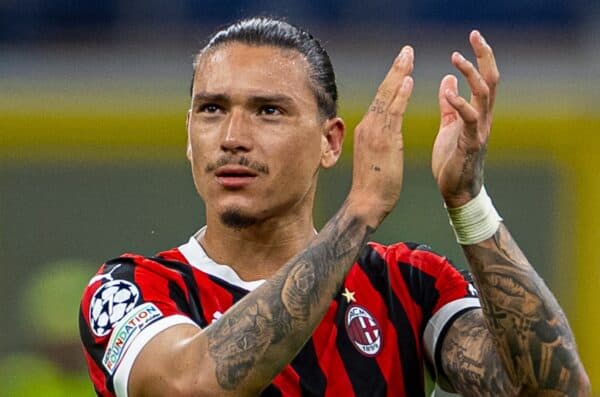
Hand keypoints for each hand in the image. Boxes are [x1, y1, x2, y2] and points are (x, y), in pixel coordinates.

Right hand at [349, 46, 413, 225]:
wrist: (365, 204)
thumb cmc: (372, 186)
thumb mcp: (375, 157)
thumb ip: (379, 140)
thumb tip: (384, 133)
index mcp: (367, 130)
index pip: (381, 99)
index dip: (392, 80)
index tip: (402, 65)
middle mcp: (368, 127)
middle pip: (383, 92)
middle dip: (396, 69)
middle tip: (407, 50)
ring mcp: (375, 133)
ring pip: (387, 97)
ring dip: (399, 74)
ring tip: (409, 56)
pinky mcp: (384, 141)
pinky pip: (393, 113)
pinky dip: (400, 95)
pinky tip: (409, 81)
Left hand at [432, 30, 499, 207]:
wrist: (456, 191)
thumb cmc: (452, 160)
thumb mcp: (449, 126)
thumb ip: (449, 104)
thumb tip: (448, 79)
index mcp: (477, 112)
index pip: (484, 78)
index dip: (480, 57)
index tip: (472, 37)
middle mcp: (483, 118)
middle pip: (490, 80)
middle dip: (484, 56)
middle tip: (475, 35)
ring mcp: (479, 130)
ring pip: (483, 95)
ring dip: (471, 74)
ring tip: (456, 58)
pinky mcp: (471, 143)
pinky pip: (469, 119)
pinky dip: (459, 103)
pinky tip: (448, 91)